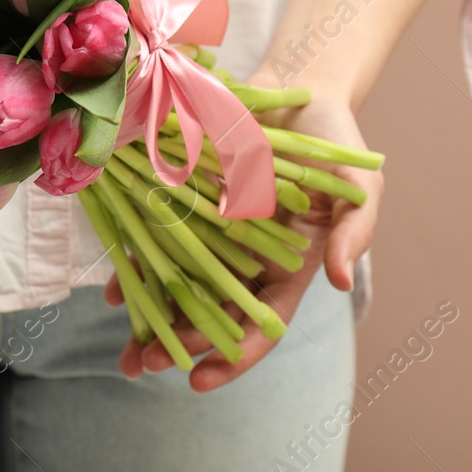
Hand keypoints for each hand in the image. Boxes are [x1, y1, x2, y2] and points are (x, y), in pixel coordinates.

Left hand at [103, 79, 382, 391]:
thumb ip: (354, 234)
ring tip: (126, 352)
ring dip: (152, 321)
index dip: (233, 355)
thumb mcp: (358, 188)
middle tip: (145, 364)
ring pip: (178, 288)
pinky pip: (156, 242)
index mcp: (286, 269)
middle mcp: (244, 259)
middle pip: (212, 314)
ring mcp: (211, 233)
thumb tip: (342, 281)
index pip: (261, 325)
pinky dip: (135, 269)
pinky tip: (112, 295)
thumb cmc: (334, 144)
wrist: (295, 91)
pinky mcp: (184, 204)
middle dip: (180, 344)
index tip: (199, 380)